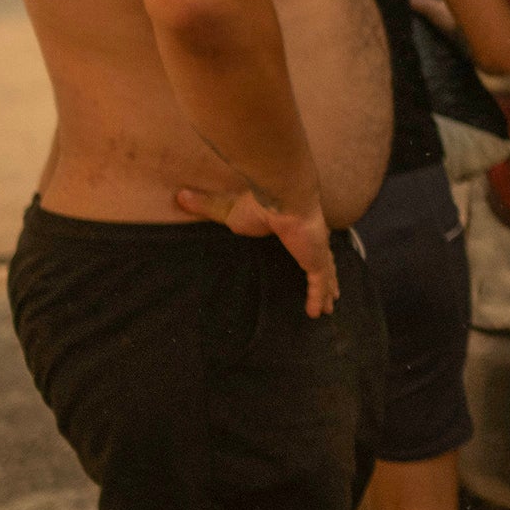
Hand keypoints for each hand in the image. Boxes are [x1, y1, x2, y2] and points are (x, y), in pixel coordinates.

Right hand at [175, 180, 338, 316]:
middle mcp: (309, 240)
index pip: (301, 244)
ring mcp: (315, 250)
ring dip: (327, 291)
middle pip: (320, 261)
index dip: (305, 253)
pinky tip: (316, 313)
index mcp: (292, 227)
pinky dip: (317, 298)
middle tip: (330, 294)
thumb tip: (178, 196)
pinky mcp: (316, 259)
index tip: (308, 262)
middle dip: (326, 277)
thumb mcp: (227, 210)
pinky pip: (318, 284)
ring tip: (329, 308)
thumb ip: (207, 207)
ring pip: (325, 274)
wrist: (280, 198)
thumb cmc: (257, 203)